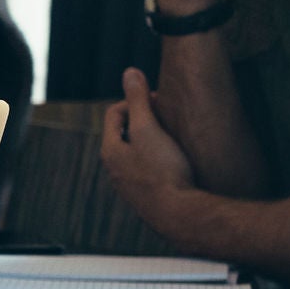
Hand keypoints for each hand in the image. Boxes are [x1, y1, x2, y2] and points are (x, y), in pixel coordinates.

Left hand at [101, 68, 197, 230]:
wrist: (179, 216)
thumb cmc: (164, 170)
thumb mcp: (149, 129)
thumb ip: (139, 100)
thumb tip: (129, 72)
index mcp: (111, 151)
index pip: (115, 113)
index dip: (136, 100)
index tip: (159, 101)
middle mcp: (114, 170)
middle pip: (124, 133)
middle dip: (144, 120)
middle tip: (167, 117)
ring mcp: (128, 186)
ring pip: (136, 154)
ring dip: (152, 141)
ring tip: (173, 138)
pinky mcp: (145, 199)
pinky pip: (147, 171)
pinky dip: (159, 160)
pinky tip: (177, 163)